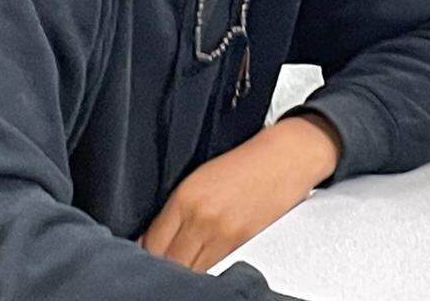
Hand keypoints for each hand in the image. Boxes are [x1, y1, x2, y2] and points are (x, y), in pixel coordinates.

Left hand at [140, 114, 340, 272]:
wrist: (285, 157)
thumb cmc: (244, 164)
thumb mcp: (199, 179)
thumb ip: (174, 211)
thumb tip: (150, 241)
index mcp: (185, 197)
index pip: (150, 243)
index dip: (144, 254)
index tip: (143, 257)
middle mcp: (200, 217)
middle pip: (167, 262)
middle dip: (162, 265)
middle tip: (163, 264)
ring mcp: (222, 233)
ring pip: (189, 271)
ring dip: (183, 270)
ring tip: (184, 264)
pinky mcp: (242, 244)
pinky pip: (214, 270)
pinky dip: (205, 272)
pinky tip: (204, 263)